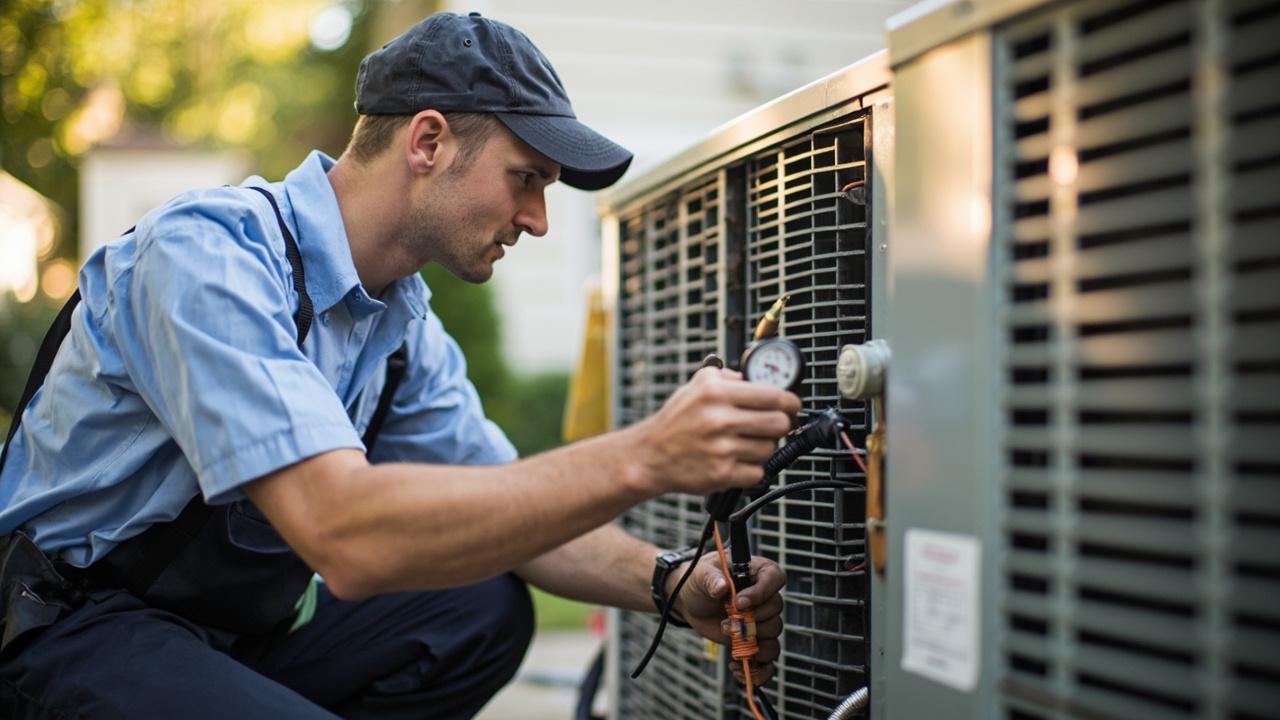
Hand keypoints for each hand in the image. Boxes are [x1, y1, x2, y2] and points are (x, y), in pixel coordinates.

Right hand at [635, 368, 799, 496]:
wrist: (650, 456)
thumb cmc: (676, 421)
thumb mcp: (697, 385)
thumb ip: (730, 378)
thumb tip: (764, 379)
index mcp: (715, 393)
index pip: (774, 395)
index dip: (791, 401)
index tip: (792, 405)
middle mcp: (719, 419)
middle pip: (779, 423)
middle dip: (780, 424)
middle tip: (771, 425)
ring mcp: (721, 449)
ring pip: (770, 448)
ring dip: (763, 446)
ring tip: (744, 443)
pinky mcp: (722, 474)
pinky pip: (758, 472)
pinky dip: (752, 468)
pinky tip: (736, 459)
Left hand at [670, 552, 785, 684]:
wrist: (691, 601)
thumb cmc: (699, 580)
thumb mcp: (701, 574)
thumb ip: (711, 578)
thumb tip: (722, 587)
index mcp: (757, 572)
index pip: (775, 578)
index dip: (761, 592)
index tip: (739, 603)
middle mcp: (764, 596)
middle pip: (775, 611)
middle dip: (751, 620)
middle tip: (727, 622)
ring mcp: (761, 620)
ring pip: (773, 635)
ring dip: (752, 642)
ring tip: (729, 640)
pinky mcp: (755, 641)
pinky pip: (768, 659)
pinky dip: (759, 670)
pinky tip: (737, 668)